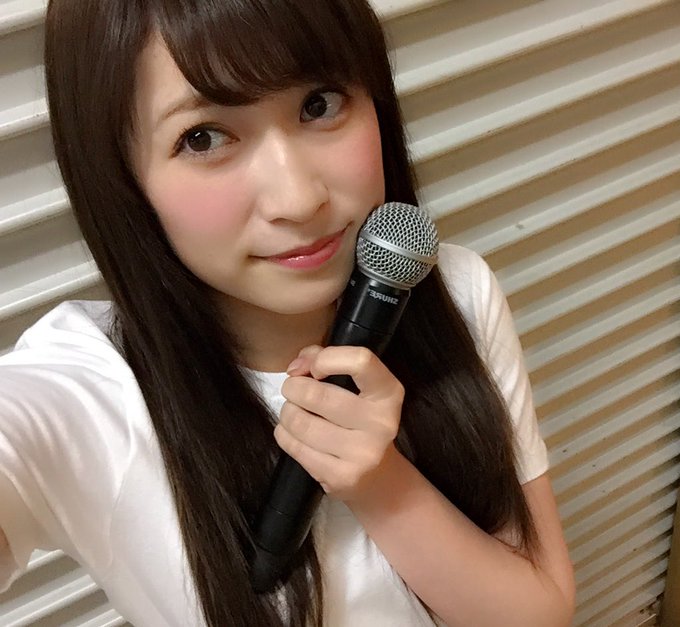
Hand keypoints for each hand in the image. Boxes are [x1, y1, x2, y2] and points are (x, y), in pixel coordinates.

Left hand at [274, 345, 404, 501]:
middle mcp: (381, 423)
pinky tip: (293, 433)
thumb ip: (325, 360)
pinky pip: (294, 446)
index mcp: (388, 393)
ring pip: (300, 422)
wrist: (378, 477)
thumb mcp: (355, 385)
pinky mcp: (341, 477)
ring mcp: (362, 453)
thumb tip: (296, 367)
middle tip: (293, 391)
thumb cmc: (358, 419)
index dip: (326, 358)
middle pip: (317, 395)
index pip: (360, 361)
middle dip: (293, 388)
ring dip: (287, 412)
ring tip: (293, 413)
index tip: (315, 369)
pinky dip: (284, 434)